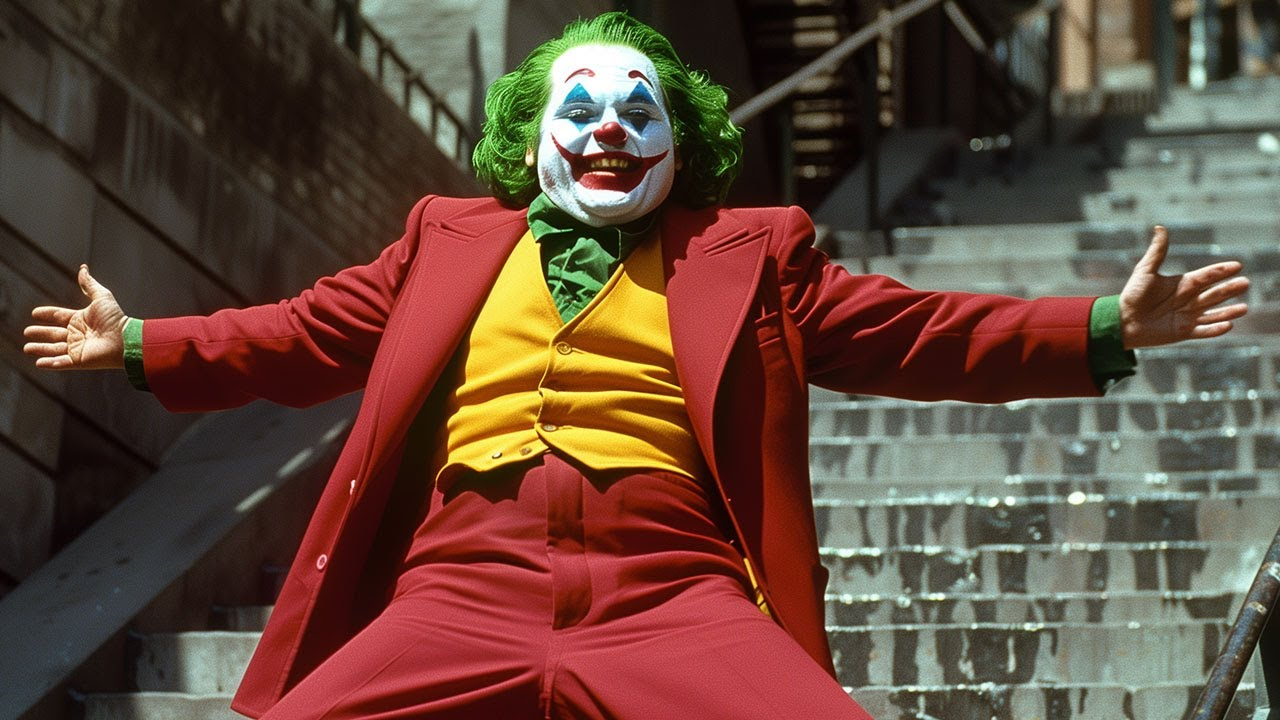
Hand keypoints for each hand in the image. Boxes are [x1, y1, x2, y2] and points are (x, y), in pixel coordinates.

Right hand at [23, 265, 128, 369]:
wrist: (125, 339)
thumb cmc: (116, 318)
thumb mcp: (101, 297)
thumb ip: (89, 284)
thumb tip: (83, 268)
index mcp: (80, 320)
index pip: (59, 316)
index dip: (47, 314)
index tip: (35, 313)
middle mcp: (77, 334)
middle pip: (54, 333)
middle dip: (40, 333)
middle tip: (27, 332)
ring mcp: (77, 348)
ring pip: (54, 349)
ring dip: (40, 349)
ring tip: (26, 348)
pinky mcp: (78, 361)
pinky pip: (60, 363)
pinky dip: (49, 364)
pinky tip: (38, 363)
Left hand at [1119, 226, 1249, 348]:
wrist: (1122, 320)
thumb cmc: (1133, 295)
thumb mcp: (1145, 271)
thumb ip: (1157, 252)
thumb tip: (1160, 227)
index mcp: (1184, 283)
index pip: (1207, 276)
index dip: (1221, 271)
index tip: (1237, 265)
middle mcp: (1190, 299)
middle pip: (1214, 293)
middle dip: (1230, 289)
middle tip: (1245, 283)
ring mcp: (1189, 316)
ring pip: (1214, 313)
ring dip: (1229, 311)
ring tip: (1244, 308)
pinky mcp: (1184, 332)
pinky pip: (1203, 331)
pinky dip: (1215, 329)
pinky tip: (1228, 325)